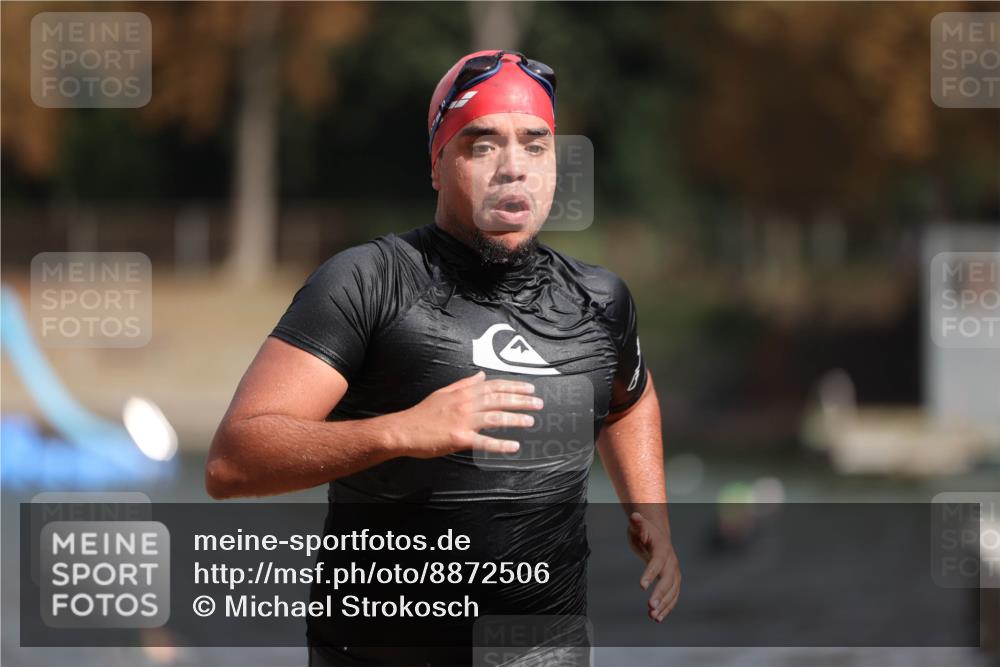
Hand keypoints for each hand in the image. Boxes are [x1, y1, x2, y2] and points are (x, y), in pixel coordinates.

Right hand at [392, 370, 542, 457]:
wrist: (403, 430)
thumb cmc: (422, 413)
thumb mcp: (443, 392)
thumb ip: (464, 383)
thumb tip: (481, 375)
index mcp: (463, 392)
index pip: (494, 386)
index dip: (514, 387)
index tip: (530, 388)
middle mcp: (465, 404)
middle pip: (499, 399)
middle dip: (521, 400)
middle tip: (539, 403)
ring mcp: (463, 421)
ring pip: (495, 418)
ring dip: (515, 419)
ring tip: (531, 421)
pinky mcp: (459, 438)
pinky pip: (484, 442)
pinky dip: (500, 444)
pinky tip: (513, 446)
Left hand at [628, 511, 680, 622]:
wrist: (657, 536)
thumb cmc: (644, 531)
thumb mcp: (638, 526)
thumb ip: (637, 523)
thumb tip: (634, 516)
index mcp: (662, 549)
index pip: (657, 562)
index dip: (650, 574)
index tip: (641, 586)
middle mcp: (672, 562)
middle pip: (668, 580)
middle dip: (660, 594)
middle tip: (650, 606)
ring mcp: (674, 572)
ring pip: (672, 591)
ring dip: (664, 605)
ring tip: (652, 616)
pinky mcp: (673, 581)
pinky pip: (672, 596)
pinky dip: (667, 608)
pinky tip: (656, 618)